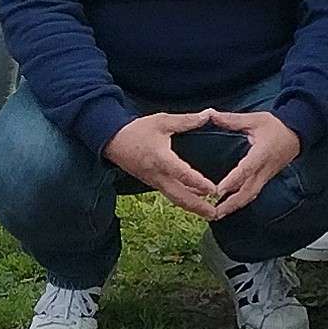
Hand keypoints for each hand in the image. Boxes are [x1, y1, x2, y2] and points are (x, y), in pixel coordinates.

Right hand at [104, 111, 228, 217]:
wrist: (113, 141)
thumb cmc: (138, 130)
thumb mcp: (162, 120)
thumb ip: (186, 120)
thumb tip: (208, 114)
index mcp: (161, 159)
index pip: (182, 174)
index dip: (198, 182)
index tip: (213, 190)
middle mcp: (158, 175)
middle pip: (179, 196)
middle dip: (197, 207)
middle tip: (215, 214)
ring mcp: (154, 182)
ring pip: (175, 198)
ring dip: (192, 206)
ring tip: (209, 213)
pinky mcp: (152, 183)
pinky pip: (170, 194)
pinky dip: (183, 200)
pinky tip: (195, 201)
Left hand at [207, 109, 301, 215]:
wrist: (297, 133)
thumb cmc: (276, 126)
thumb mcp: (255, 119)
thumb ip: (232, 120)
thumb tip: (211, 114)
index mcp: (262, 153)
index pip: (246, 169)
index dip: (233, 180)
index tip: (218, 190)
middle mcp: (264, 168)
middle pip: (248, 191)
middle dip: (231, 203)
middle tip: (213, 211)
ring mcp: (266, 176)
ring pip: (250, 195)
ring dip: (234, 206)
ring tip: (217, 214)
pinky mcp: (266, 179)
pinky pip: (253, 193)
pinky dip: (240, 202)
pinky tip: (229, 207)